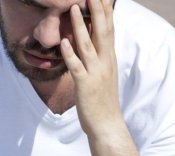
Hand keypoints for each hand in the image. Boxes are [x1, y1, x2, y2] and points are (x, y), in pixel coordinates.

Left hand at [60, 0, 124, 137]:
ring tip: (74, 8)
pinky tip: (64, 42)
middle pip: (102, 31)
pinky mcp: (85, 85)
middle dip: (97, 10)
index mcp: (109, 59)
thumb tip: (92, 41)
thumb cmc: (102, 100)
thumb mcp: (103, 74)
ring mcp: (96, 74)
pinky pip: (76, 67)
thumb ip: (98, 57)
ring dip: (81, 26)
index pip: (109, 29)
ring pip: (87, 46)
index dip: (105, 11)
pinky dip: (70, 53)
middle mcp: (105, 63)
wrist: (107, 125)